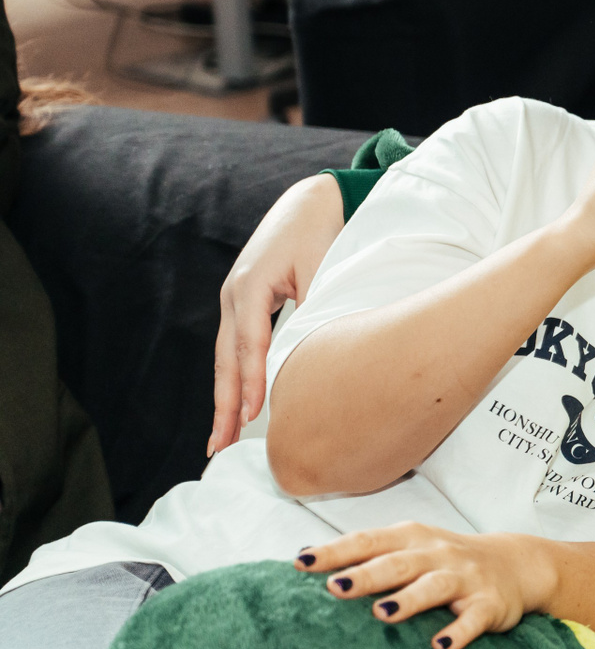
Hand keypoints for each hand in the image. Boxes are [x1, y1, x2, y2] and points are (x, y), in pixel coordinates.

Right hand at [210, 174, 344, 455]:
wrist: (309, 202)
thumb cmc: (319, 231)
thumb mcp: (321, 264)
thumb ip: (315, 303)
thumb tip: (315, 346)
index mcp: (251, 286)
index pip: (250, 344)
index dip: (253, 381)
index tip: (255, 415)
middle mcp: (235, 295)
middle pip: (226, 359)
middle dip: (225, 404)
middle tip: (220, 446)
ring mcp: (234, 300)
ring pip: (226, 358)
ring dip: (225, 398)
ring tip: (220, 439)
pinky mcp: (243, 305)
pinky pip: (235, 349)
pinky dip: (235, 378)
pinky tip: (235, 406)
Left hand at [296, 523, 555, 648]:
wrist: (518, 564)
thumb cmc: (447, 560)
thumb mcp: (412, 549)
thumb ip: (368, 555)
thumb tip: (305, 560)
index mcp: (412, 540)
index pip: (368, 542)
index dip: (335, 551)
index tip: (301, 563)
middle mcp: (438, 554)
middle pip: (397, 563)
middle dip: (366, 575)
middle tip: (335, 589)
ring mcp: (465, 578)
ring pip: (434, 586)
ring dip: (409, 599)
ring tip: (383, 614)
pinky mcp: (490, 604)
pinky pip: (474, 618)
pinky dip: (459, 631)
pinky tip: (442, 646)